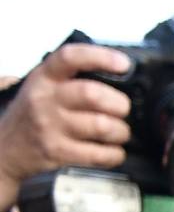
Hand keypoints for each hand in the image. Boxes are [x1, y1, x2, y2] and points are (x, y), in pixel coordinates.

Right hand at [0, 44, 132, 211]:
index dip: (101, 58)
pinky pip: (99, 154)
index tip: (123, 64)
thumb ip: (72, 78)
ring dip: (121, 131)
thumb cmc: (34, 114)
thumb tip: (119, 76)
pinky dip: (115, 154)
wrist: (5, 148)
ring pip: (102, 126)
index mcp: (44, 78)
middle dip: (119, 103)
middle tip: (122, 109)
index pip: (70, 58)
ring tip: (118, 132)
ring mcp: (50, 127)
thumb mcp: (43, 86)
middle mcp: (45, 99)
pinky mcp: (57, 152)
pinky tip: (112, 150)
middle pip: (93, 95)